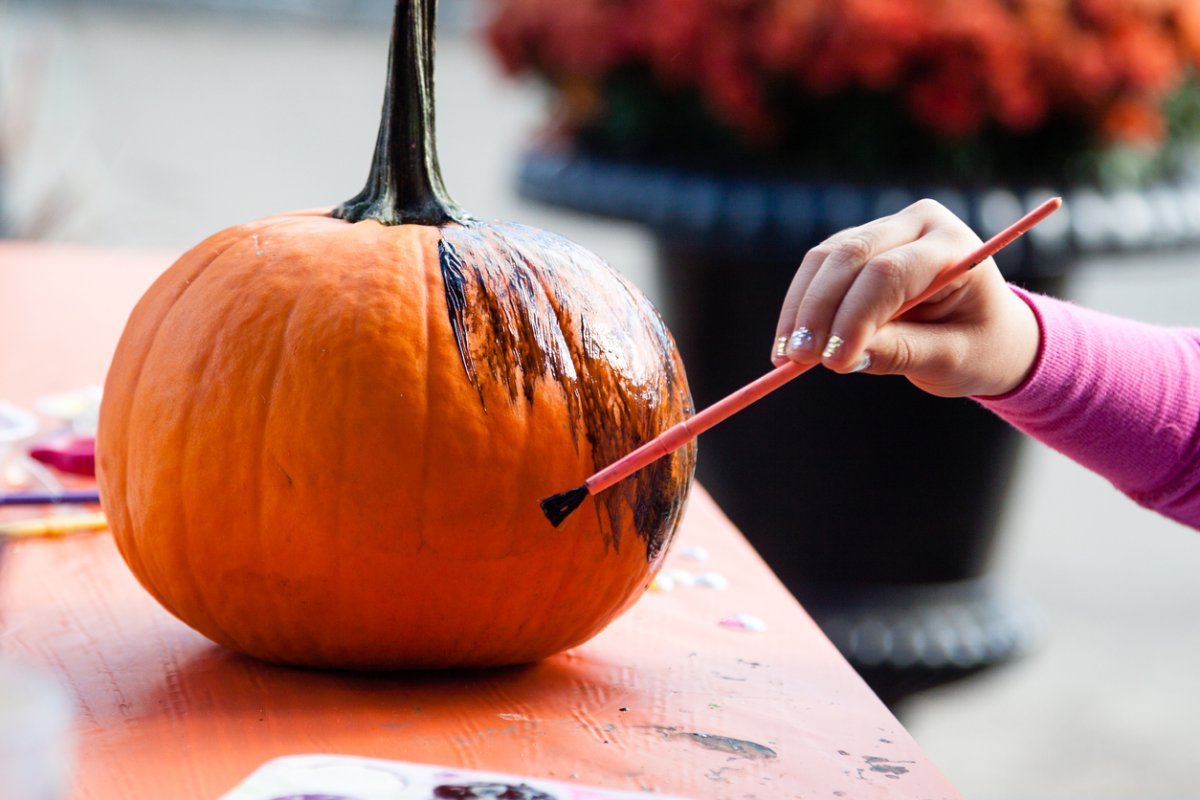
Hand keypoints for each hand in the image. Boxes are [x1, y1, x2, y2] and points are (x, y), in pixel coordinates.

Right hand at [770, 199, 1040, 397]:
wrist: (985, 329)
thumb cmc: (979, 345)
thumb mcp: (952, 359)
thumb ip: (903, 354)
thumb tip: (844, 358)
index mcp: (954, 247)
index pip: (891, 273)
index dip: (855, 316)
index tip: (834, 362)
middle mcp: (917, 224)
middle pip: (850, 256)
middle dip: (818, 310)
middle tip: (797, 359)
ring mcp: (885, 229)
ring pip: (824, 259)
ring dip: (800, 308)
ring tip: (787, 356)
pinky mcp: (858, 245)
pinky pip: (818, 269)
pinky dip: (800, 307)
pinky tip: (789, 342)